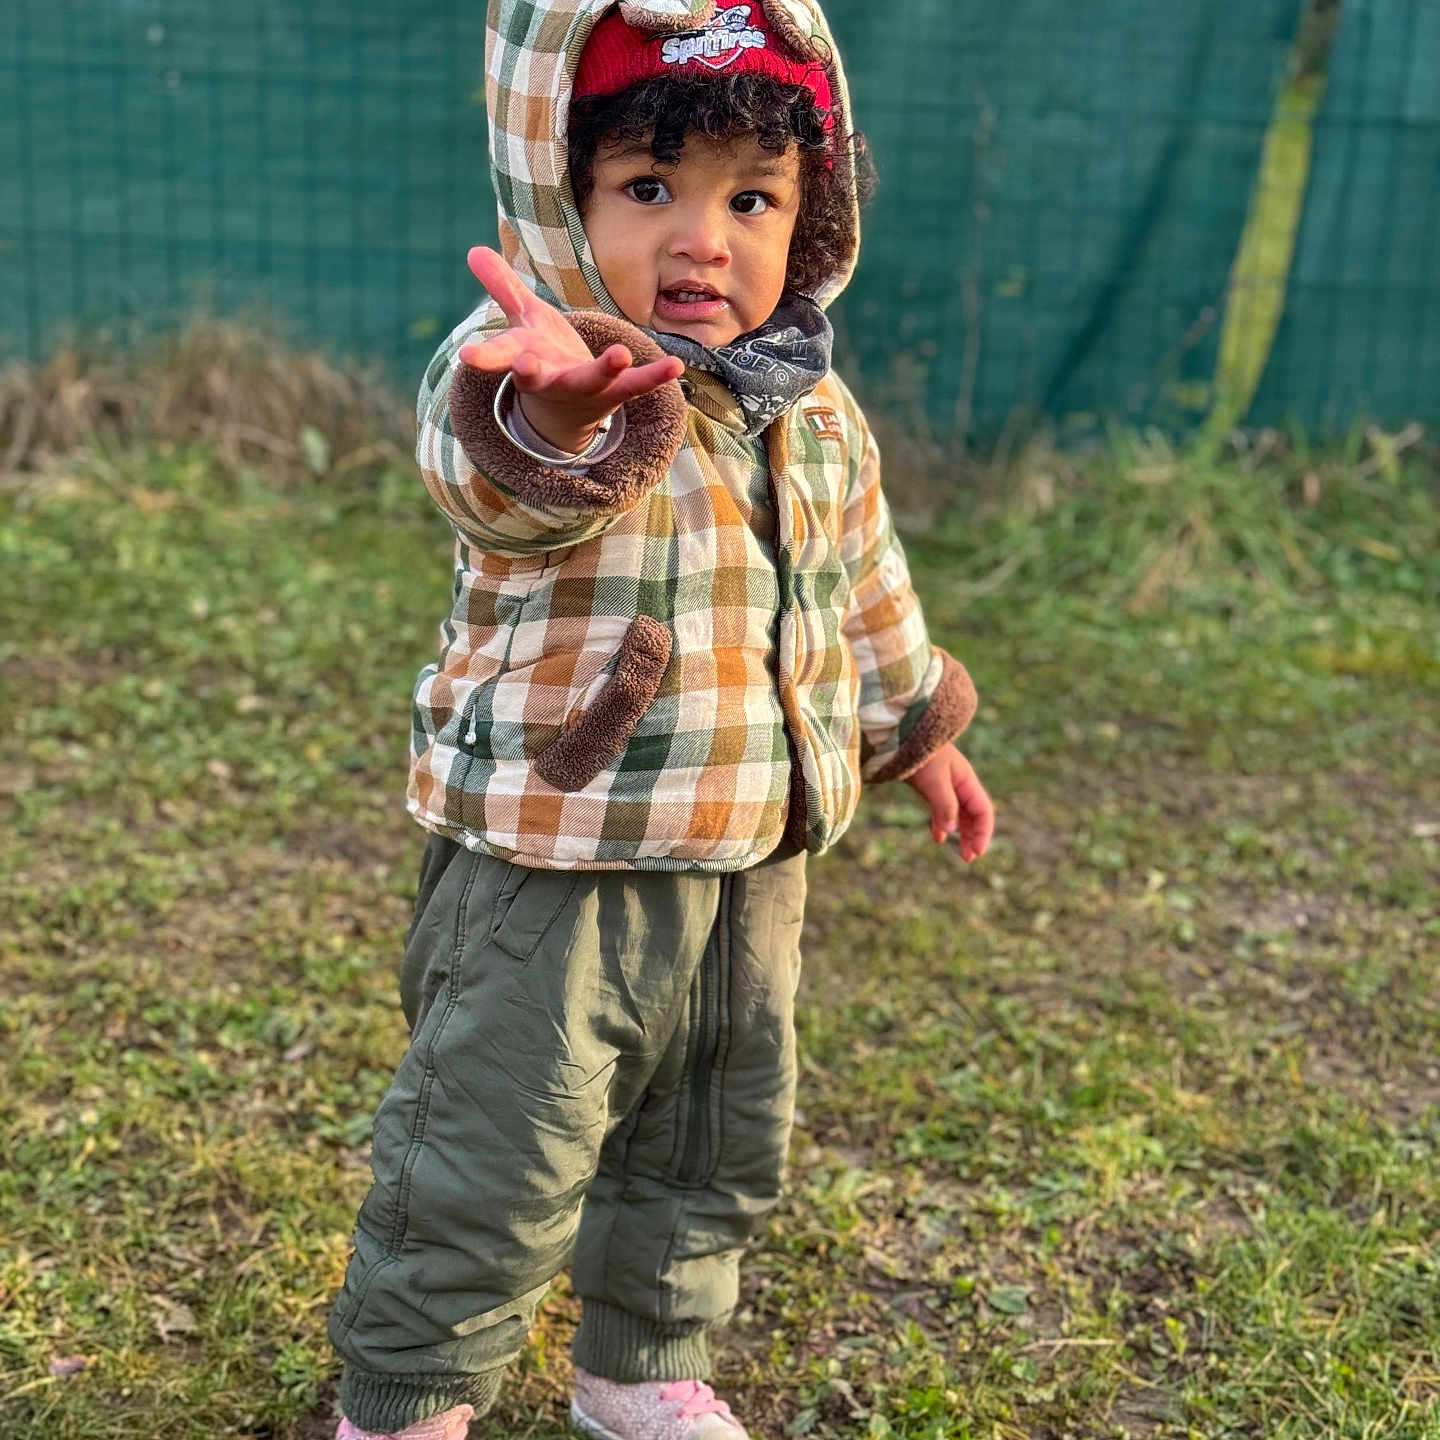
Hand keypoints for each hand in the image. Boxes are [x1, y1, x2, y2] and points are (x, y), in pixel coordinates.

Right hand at [458, 246, 683, 453]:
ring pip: (592, 381)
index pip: (501, 357)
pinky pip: (637, 386)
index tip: (465, 357)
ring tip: (619, 353)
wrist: (569, 410)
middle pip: (540, 378)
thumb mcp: (524, 321)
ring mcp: (585, 388)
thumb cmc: (543, 356)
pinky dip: (655, 376)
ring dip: (605, 369)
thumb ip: (503, 288)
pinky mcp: (616, 393)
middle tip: (523, 367)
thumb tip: (473, 251)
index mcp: (525, 361)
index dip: (484, 358)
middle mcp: (552, 380)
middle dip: (531, 373)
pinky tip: (676, 365)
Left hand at [905, 744, 994, 862]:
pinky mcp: (930, 786)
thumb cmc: (920, 753)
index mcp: (966, 781)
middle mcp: (959, 784)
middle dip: (973, 836)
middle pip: (973, 815)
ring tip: (959, 853)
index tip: (977, 852)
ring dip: (960, 833)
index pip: (983, 811)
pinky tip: (937, 837)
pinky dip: (942, 824)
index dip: (983, 832)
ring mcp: (945, 785)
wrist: (900, 733)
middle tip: (968, 858)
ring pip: (958, 814)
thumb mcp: (934, 780)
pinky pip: (942, 809)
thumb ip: (944, 804)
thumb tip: (951, 831)